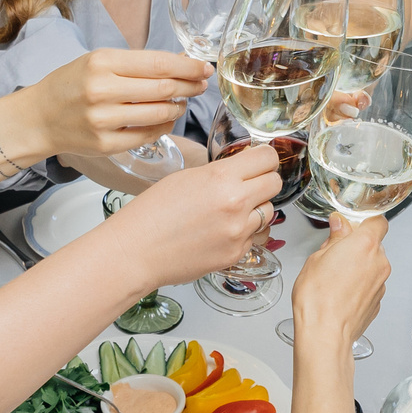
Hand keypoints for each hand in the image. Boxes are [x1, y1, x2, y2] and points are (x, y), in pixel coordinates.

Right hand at [14, 48, 211, 162]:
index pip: (158, 63)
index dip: (187, 66)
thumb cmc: (71, 85)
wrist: (38, 118)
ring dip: (178, 107)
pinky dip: (163, 126)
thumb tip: (180, 63)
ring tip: (181, 101)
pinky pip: (148, 135)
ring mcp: (103, 120)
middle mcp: (102, 90)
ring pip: (159, 113)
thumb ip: (136, 63)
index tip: (204, 67)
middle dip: (189, 86)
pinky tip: (165, 118)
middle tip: (201, 84)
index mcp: (102, 63)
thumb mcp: (97, 61)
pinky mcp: (105, 144)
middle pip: (163, 88)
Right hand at [101, 142, 281, 287]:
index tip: (259, 161)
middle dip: (264, 181)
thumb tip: (243, 170)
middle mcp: (236, 204)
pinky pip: (255, 237)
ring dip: (256, 209)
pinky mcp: (236, 254)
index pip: (267, 158)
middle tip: (249, 184)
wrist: (136, 252)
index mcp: (221, 178)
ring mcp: (238, 232)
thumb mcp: (186, 177)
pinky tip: (223, 231)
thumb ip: (220, 172)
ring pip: (269, 212)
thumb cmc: (151, 213)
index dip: (264, 158)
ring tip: (231, 211)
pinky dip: (245, 232)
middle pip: (275, 183)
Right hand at [290, 214, 388, 345]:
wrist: (325, 333)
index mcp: (365, 245)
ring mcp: (380, 283)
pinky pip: (370, 284)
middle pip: (374, 244)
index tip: (351, 224)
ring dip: (358, 267)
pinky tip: (340, 292)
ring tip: (334, 278)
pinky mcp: (378, 301)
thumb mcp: (317, 258)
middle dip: (356, 246)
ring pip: (372, 266)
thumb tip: (339, 225)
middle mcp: (379, 262)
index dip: (365, 221)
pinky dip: (359, 285)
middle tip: (334, 253)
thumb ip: (334, 238)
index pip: (378, 221)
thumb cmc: (318, 298)